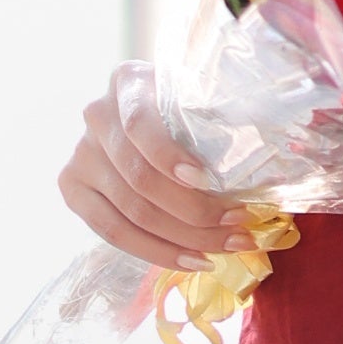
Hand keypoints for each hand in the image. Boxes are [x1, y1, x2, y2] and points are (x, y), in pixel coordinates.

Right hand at [59, 71, 257, 265]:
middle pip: (139, 179)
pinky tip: (191, 261)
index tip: (207, 181)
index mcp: (127, 83)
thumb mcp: (205, 100)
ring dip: (184, 238)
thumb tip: (269, 165)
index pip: (139, 125)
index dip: (169, 157)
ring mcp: (81, 154)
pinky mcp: (73, 189)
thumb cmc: (191, 109)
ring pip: (130, 212)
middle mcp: (96, 115)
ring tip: (226, 248)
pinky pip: (111, 232)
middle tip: (238, 227)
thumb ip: (223, 120)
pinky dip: (156, 252)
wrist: (152, 117)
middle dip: (194, 211)